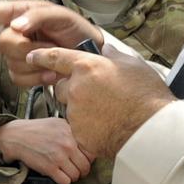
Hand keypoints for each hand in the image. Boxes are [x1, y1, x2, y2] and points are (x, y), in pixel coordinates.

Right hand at [0, 1, 101, 85]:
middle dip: (27, 49)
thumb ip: (37, 17)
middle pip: (3, 44)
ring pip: (11, 64)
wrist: (90, 54)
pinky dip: (36, 79)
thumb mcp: (60, 15)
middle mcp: (14, 32)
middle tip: (47, 47)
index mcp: (18, 14)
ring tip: (53, 61)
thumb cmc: (74, 29)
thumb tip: (15, 26)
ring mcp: (17, 55)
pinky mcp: (23, 73)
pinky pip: (18, 80)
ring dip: (35, 65)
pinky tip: (50, 74)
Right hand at [0, 118, 93, 183]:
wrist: (17, 137)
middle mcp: (66, 144)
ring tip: (67, 172)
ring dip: (73, 176)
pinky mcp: (50, 168)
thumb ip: (72, 130)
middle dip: (82, 170)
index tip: (84, 158)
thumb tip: (86, 140)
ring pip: (76, 175)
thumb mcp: (57, 123)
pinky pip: (66, 181)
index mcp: (70, 132)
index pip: (91, 151)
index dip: (88, 157)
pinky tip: (59, 175)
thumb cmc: (36, 130)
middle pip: (86, 165)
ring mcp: (58, 157)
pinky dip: (64, 180)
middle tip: (77, 169)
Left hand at [27, 44, 175, 158]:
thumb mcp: (133, 65)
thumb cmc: (146, 96)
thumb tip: (106, 51)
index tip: (32, 56)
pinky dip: (88, 127)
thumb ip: (113, 56)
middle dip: (72, 90)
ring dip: (81, 109)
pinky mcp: (79, 133)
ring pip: (70, 108)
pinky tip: (106, 126)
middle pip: (62, 87)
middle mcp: (76, 88)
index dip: (42, 56)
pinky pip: (78, 127)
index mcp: (86, 67)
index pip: (55, 57)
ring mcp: (76, 112)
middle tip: (95, 96)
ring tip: (106, 112)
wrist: (151, 130)